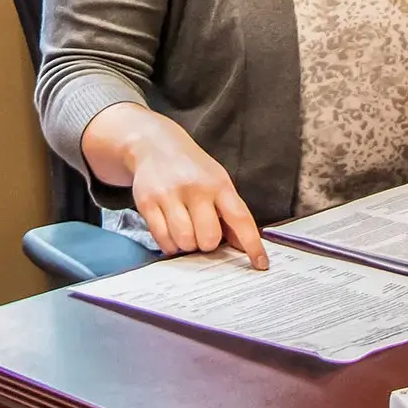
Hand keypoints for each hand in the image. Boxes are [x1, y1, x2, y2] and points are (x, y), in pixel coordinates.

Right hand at [82, 104, 268, 268]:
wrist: (154, 144)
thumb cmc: (191, 168)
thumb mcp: (217, 181)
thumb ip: (230, 212)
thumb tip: (242, 246)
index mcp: (218, 183)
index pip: (240, 218)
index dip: (252, 245)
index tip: (260, 263)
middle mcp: (195, 188)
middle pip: (209, 237)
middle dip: (208, 243)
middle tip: (203, 233)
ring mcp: (169, 195)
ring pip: (185, 241)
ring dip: (188, 245)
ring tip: (186, 231)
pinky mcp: (147, 203)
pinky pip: (163, 240)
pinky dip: (170, 245)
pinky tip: (172, 233)